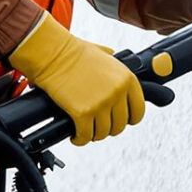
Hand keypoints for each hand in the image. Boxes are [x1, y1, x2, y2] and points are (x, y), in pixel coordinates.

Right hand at [5, 14, 143, 144]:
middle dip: (109, 128)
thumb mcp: (104, 55)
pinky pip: (85, 136)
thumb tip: (118, 71)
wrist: (53, 53)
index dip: (128, 119)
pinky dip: (80, 139)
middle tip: (98, 125)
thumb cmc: (74, 52)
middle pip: (120, 125)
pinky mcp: (82, 113)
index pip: (138, 111)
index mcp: (127, 79)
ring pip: (103, 133)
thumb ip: (115, 66)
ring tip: (86, 130)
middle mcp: (117, 92)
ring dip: (94, 134)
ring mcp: (101, 104)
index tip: (119, 120)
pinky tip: (75, 135)